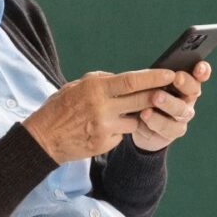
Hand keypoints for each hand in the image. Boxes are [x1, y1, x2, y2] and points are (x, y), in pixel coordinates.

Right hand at [22, 62, 209, 162]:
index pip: (132, 81)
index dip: (154, 77)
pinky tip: (108, 127)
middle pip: (141, 100)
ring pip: (136, 120)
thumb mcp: (78, 86)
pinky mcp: (105, 144)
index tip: (170, 73)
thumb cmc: (60, 107)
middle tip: (172, 90)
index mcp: (96, 89)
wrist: (44, 138)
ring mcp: (105, 128)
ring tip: (131, 111)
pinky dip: (121, 129)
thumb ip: (103, 81)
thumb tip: (128, 79)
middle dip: (159, 95)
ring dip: (139, 115)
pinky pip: (123, 134)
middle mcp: (102, 108)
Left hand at [129, 61, 209, 151]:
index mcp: (186, 82)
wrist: (136, 122)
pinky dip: (155, 120)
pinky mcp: (172, 132)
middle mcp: (188, 99)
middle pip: (193, 91)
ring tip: (155, 96)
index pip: (201, 74)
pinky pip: (167, 128)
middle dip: (186, 83)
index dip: (203, 71)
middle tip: (177, 77)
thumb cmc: (146, 94)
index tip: (199, 67)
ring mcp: (182, 117)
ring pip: (181, 111)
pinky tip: (144, 113)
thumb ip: (157, 76)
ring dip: (169, 103)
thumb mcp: (149, 82)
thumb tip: (157, 70)